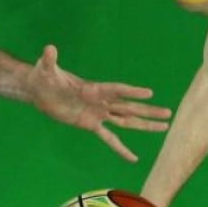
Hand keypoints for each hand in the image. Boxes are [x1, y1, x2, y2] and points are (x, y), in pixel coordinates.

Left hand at [27, 45, 171, 161]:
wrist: (39, 90)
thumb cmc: (43, 76)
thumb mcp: (45, 68)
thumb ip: (49, 60)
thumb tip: (48, 48)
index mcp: (92, 88)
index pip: (115, 89)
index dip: (130, 91)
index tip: (148, 93)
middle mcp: (100, 101)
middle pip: (128, 106)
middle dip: (147, 110)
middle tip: (169, 113)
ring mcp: (97, 113)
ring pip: (125, 120)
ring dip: (144, 124)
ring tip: (165, 127)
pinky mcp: (90, 124)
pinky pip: (109, 138)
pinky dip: (120, 148)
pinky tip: (133, 158)